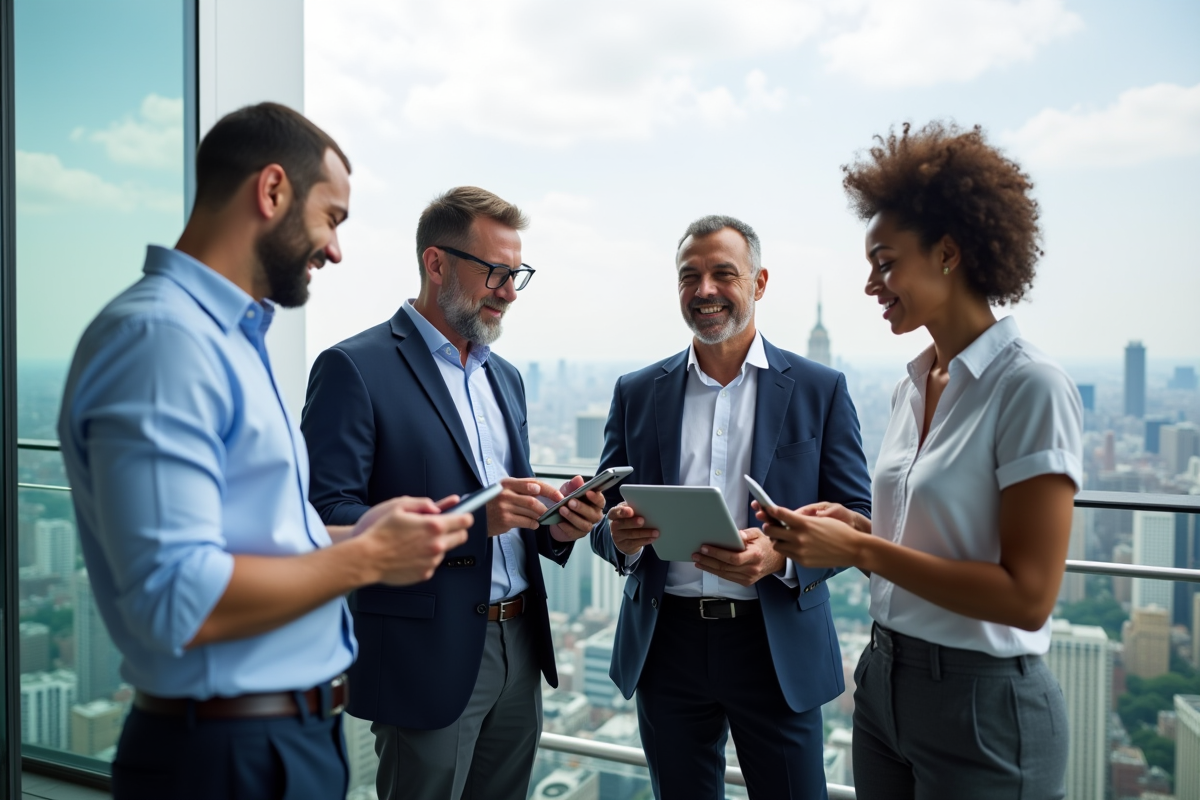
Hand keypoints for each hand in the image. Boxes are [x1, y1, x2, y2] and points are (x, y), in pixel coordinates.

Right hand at [354, 497, 471, 584]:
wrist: (367, 558)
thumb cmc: (380, 532)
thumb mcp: (399, 506)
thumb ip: (424, 503)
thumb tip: (438, 507)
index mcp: (433, 526)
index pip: (464, 521)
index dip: (465, 516)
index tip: (463, 516)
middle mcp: (436, 545)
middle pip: (461, 537)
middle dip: (455, 530)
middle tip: (443, 528)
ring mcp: (432, 561)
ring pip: (446, 550)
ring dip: (438, 544)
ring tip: (418, 541)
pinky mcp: (425, 573)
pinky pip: (433, 563)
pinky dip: (427, 558)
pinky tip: (412, 553)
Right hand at [486, 477, 561, 535]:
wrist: (478, 517)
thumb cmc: (495, 503)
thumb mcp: (505, 490)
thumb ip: (522, 488)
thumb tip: (545, 491)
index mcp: (508, 483)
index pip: (534, 483)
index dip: (549, 490)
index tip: (559, 496)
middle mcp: (505, 493)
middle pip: (533, 499)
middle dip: (546, 506)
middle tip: (553, 510)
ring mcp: (505, 506)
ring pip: (531, 511)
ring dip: (540, 516)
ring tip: (542, 517)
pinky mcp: (505, 519)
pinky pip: (527, 522)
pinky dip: (534, 524)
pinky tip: (534, 524)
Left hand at [549, 475, 605, 541]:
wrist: (556, 517)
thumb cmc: (567, 500)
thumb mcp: (568, 491)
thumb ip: (573, 485)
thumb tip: (578, 478)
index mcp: (595, 503)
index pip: (600, 500)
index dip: (595, 497)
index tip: (588, 492)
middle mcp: (594, 515)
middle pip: (593, 514)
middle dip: (581, 507)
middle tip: (570, 501)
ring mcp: (587, 526)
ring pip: (584, 524)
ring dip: (573, 517)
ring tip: (562, 510)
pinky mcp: (578, 534)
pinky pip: (573, 532)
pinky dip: (565, 526)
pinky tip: (559, 521)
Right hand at [608, 502, 657, 555]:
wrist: (624, 536)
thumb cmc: (629, 519)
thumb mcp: (628, 512)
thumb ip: (633, 508)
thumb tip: (645, 506)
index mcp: (614, 514)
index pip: (614, 512)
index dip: (622, 512)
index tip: (631, 511)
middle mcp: (614, 525)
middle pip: (622, 524)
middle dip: (633, 522)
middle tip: (642, 520)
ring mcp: (618, 537)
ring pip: (631, 534)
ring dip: (644, 533)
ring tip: (655, 532)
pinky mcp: (624, 545)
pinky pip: (635, 543)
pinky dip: (645, 540)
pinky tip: (652, 538)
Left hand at [691, 527, 784, 586]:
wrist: (776, 560)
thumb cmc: (764, 545)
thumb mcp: (758, 534)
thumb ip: (746, 534)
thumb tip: (735, 533)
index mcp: (755, 555)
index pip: (733, 558)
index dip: (717, 553)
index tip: (704, 548)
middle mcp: (752, 569)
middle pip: (725, 567)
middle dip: (708, 560)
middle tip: (695, 554)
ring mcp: (749, 577)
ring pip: (724, 574)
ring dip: (708, 567)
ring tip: (697, 560)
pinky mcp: (745, 582)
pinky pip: (728, 577)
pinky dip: (716, 572)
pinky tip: (707, 566)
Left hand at [765, 506, 867, 568]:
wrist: (853, 549)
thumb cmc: (838, 530)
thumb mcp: (820, 519)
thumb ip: (801, 519)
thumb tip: (785, 517)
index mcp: (804, 523)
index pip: (779, 514)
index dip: (769, 510)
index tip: (765, 507)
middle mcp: (799, 537)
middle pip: (771, 530)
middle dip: (769, 526)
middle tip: (771, 524)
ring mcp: (799, 551)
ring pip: (775, 544)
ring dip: (776, 539)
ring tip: (783, 536)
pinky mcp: (802, 561)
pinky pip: (786, 554)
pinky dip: (787, 548)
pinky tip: (793, 545)